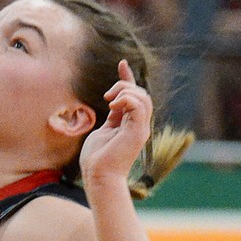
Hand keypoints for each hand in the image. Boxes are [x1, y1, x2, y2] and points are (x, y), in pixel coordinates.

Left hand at [79, 60, 152, 188]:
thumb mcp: (104, 130)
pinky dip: (126, 99)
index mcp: (131, 124)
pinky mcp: (138, 132)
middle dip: (124, 85)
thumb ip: (112, 117)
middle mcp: (139, 125)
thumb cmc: (97, 158)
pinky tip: (113, 106)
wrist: (98, 176)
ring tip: (110, 102)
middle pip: (141, 93)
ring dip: (125, 91)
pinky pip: (139, 105)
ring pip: (142, 97)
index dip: (128, 78)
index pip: (135, 95)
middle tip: (107, 97)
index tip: (122, 64)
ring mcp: (140, 128)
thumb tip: (114, 103)